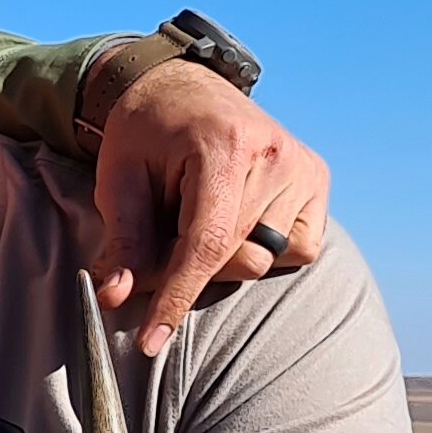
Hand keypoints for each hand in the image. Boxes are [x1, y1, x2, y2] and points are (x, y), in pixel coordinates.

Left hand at [88, 61, 332, 359]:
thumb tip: (115, 298)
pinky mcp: (317, 178)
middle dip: (188, 271)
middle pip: (233, 258)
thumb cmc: (144, 135)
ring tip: (198, 215)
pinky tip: (238, 218)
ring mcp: (302, 167)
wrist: (180, 88)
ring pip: (264, 259)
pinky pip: (298, 249)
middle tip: (158, 244)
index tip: (152, 344)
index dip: (177, 298)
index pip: (206, 244)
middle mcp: (274, 155)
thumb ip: (123, 239)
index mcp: (223, 147)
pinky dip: (263, 247)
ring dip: (224, 256)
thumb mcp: (118, 180)